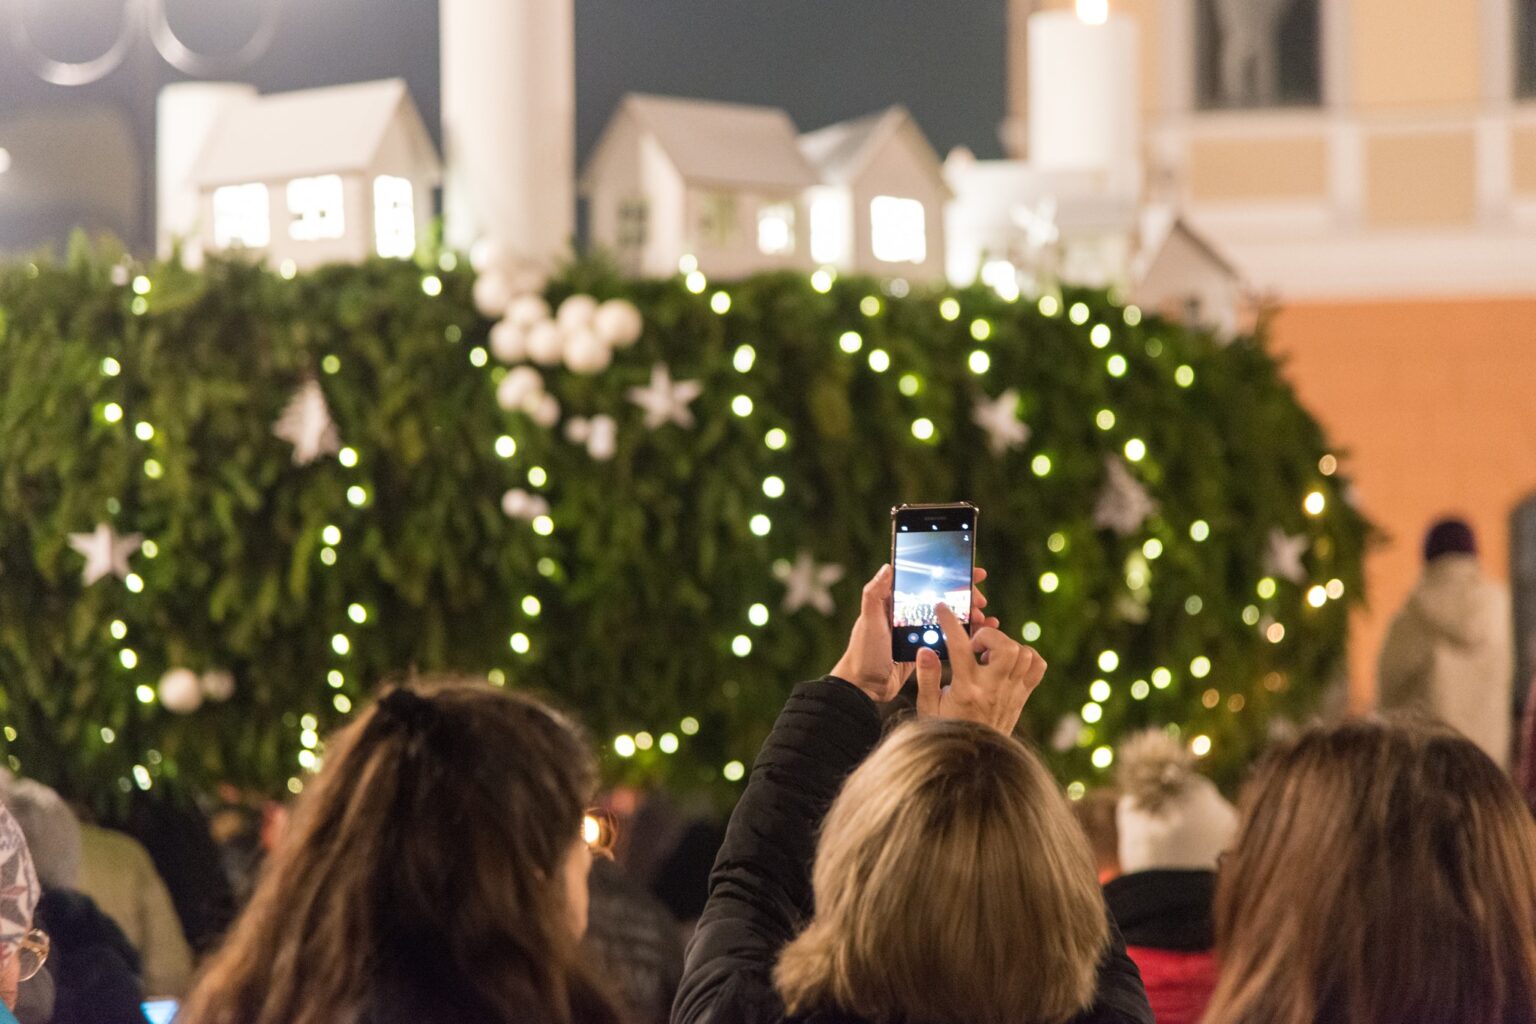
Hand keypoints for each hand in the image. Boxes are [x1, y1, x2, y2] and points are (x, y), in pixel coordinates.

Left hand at [832, 564, 998, 703]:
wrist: (864, 687)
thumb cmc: (863, 652)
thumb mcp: (869, 620)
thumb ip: (874, 594)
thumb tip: (887, 567)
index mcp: (896, 602)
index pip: (927, 581)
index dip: (950, 575)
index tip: (971, 572)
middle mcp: (908, 613)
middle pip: (943, 598)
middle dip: (965, 595)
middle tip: (981, 600)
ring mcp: (918, 631)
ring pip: (949, 617)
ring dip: (967, 614)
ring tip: (982, 617)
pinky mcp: (924, 649)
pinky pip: (948, 637)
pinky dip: (963, 633)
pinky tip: (978, 633)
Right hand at [915, 603, 1045, 733]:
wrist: (975, 761)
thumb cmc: (947, 730)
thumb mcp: (928, 707)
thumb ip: (927, 677)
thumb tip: (925, 650)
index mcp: (966, 689)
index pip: (959, 647)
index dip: (950, 622)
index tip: (942, 608)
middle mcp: (993, 689)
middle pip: (1005, 647)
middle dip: (988, 636)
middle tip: (974, 647)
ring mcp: (1012, 693)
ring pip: (1023, 653)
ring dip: (1006, 645)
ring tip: (988, 656)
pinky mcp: (1022, 696)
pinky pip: (1037, 667)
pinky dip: (1025, 657)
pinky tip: (1007, 663)